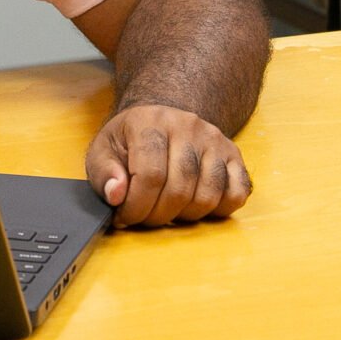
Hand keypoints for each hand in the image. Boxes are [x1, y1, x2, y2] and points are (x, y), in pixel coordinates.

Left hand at [85, 104, 252, 227]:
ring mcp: (214, 139)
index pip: (150, 175)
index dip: (136, 207)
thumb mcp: (103, 152)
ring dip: (186, 215)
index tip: (125, 217)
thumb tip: (117, 195)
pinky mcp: (232, 153)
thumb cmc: (130, 143)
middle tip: (145, 216)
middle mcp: (187, 125)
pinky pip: (237, 192)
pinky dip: (219, 209)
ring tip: (168, 209)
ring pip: (209, 194)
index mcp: (150, 122)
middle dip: (158, 216)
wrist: (159, 122)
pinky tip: (195, 205)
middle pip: (180, 189)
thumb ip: (104, 174)